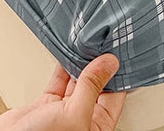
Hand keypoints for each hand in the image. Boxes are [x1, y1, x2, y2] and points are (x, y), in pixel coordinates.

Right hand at [0, 54, 125, 130]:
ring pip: (77, 82)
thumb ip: (91, 88)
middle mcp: (82, 120)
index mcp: (96, 128)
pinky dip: (62, 67)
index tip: (118, 50)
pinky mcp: (45, 107)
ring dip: (80, 63)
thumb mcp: (74, 115)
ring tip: (86, 43)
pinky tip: (66, 53)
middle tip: (102, 41)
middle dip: (98, 64)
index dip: (117, 73)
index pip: (115, 96)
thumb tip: (109, 64)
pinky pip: (58, 82)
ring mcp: (63, 113)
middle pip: (97, 86)